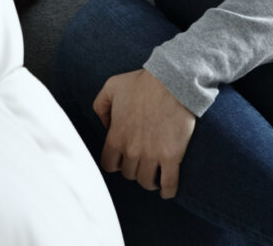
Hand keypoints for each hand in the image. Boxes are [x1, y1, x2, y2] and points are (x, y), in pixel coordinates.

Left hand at [93, 69, 195, 199]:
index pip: (109, 165)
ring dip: (149, 181)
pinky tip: (166, 191)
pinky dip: (167, 191)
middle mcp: (131, 150)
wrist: (171, 82)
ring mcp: (152, 155)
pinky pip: (168, 183)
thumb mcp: (111, 87)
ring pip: (146, 181)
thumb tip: (105, 124)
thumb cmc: (142, 83)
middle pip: (129, 174)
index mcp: (115, 137)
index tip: (122, 162)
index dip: (115, 164)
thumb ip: (100, 105)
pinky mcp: (172, 156)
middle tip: (141, 164)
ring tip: (153, 177)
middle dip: (133, 170)